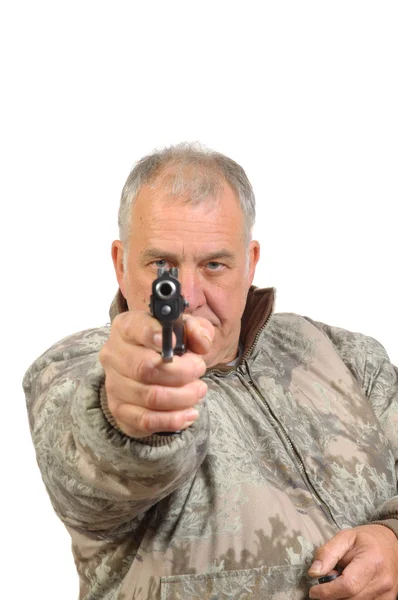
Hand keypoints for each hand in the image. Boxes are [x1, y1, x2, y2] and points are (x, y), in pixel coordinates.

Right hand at [99, 311, 213, 437]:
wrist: (154, 370)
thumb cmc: (169, 346)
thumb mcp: (185, 330)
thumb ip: (196, 330)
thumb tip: (201, 343)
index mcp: (126, 327)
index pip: (136, 328)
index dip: (155, 335)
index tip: (177, 343)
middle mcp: (114, 355)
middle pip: (145, 368)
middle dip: (181, 372)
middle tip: (199, 371)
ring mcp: (113, 384)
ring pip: (150, 397)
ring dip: (182, 397)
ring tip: (198, 391)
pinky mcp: (119, 410)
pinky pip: (146, 420)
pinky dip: (173, 420)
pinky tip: (189, 413)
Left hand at [308, 524, 397, 598]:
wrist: (389, 544)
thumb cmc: (365, 540)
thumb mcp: (344, 538)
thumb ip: (327, 553)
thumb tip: (314, 572)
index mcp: (372, 561)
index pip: (348, 585)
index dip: (327, 591)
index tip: (313, 591)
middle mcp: (382, 581)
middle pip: (350, 599)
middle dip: (332, 594)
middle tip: (329, 579)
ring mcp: (387, 593)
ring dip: (342, 597)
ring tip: (341, 580)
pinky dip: (352, 599)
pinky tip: (351, 587)